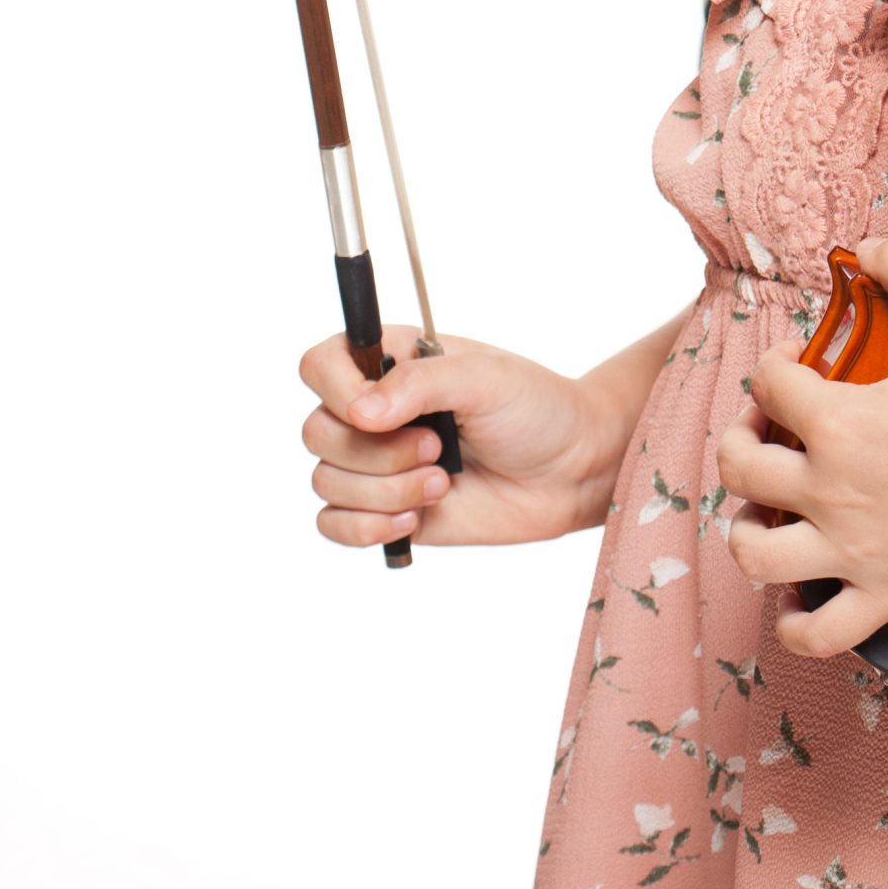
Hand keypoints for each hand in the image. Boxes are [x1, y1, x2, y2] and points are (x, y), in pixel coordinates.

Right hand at [298, 325, 628, 551]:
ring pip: (327, 482)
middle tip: (437, 448)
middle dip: (377, 452)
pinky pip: (334, 525)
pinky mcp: (384, 508)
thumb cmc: (536, 410)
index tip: (374, 413)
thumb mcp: (487, 379)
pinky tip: (416, 517)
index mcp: (393, 360)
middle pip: (317, 432)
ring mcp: (377, 462)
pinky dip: (367, 528)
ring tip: (443, 482)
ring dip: (387, 491)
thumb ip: (421, 383)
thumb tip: (361, 410)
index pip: (320, 365)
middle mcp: (375, 409)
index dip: (335, 390)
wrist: (570, 472)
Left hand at [716, 234, 887, 659]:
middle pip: (741, 470)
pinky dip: (795, 621)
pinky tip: (801, 591)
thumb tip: (866, 249)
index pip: (770, 384)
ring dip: (745, 529)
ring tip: (763, 508)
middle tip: (768, 426)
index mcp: (843, 424)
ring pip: (757, 557)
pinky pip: (819, 633)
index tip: (802, 356)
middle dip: (740, 438)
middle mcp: (836, 493)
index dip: (776, 360)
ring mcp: (860, 553)